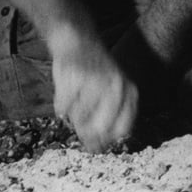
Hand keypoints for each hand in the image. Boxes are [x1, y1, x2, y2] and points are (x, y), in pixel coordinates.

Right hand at [51, 33, 138, 152]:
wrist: (79, 41)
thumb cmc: (94, 75)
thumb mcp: (111, 95)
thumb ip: (106, 120)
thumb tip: (96, 149)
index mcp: (130, 93)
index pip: (122, 129)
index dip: (106, 141)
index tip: (95, 143)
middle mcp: (117, 87)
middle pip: (100, 128)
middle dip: (86, 132)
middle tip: (79, 126)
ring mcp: (98, 81)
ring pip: (79, 117)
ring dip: (72, 116)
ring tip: (75, 101)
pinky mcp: (76, 77)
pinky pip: (63, 107)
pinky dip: (61, 106)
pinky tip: (65, 94)